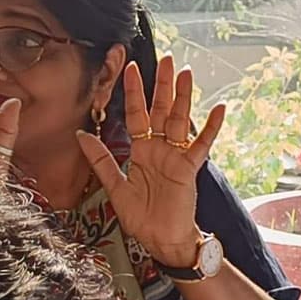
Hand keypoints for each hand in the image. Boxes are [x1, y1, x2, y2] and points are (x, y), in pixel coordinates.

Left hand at [75, 57, 226, 265]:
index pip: (137, 115)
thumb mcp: (115, 187)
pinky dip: (211, 127)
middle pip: (161, 110)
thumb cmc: (142, 218)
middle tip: (167, 59)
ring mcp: (176, 156)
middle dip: (162, 85)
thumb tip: (82, 135)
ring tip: (187, 73)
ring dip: (183, 97)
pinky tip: (219, 109)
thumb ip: (102, 160)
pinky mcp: (188, 168)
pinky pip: (201, 144)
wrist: (162, 240)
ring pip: (180, 120)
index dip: (134, 92)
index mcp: (141, 151)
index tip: (130, 68)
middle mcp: (160, 148)